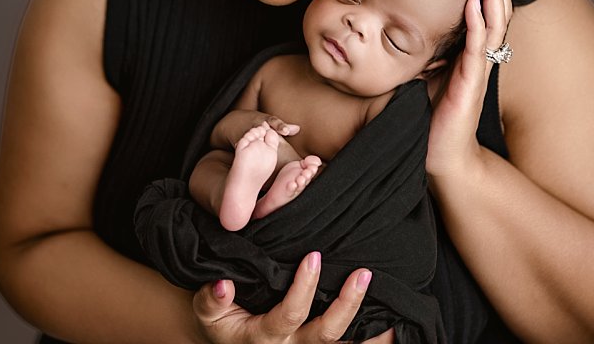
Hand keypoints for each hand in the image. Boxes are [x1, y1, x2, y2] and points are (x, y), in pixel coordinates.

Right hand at [191, 252, 389, 342]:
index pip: (289, 316)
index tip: (314, 257)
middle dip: (346, 305)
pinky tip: (386, 316)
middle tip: (362, 274)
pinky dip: (367, 333)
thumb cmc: (221, 317)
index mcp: (262, 338)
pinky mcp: (316, 342)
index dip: (304, 289)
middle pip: (324, 335)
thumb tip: (222, 285)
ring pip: (338, 340)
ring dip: (360, 314)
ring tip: (375, 285)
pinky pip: (345, 341)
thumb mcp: (207, 310)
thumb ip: (212, 299)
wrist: (230, 337)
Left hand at [427, 0, 514, 176]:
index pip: (491, 8)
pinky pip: (477, 50)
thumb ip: (438, 48)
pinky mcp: (470, 84)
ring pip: (493, 23)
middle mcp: (483, 57)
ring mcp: (479, 69)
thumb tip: (418, 19)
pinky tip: (472, 4)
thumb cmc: (437, 116)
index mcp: (477, 52)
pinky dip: (476, 24)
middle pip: (499, 8)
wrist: (443, 157)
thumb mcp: (436, 73)